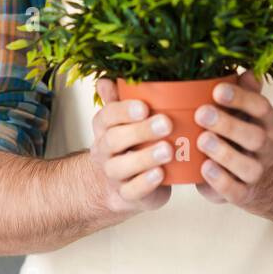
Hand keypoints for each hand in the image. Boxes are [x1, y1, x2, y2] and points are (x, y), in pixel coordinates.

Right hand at [87, 77, 172, 214]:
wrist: (121, 184)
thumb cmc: (130, 144)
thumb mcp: (124, 120)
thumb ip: (119, 100)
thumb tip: (105, 78)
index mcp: (104, 127)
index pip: (107, 116)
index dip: (124, 111)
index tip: (145, 106)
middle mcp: (104, 150)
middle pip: (114, 140)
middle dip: (140, 131)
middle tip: (166, 123)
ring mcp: (113, 174)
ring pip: (122, 167)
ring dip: (146, 157)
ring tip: (168, 149)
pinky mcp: (126, 195)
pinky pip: (132, 191)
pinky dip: (146, 183)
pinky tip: (161, 174)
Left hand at [194, 70, 272, 206]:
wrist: (262, 179)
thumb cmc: (244, 134)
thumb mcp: (248, 112)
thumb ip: (247, 92)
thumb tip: (247, 71)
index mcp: (270, 123)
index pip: (261, 108)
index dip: (241, 98)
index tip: (217, 89)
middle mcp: (267, 148)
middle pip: (255, 137)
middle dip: (229, 124)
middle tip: (202, 113)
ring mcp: (257, 173)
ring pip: (248, 167)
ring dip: (225, 153)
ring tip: (202, 140)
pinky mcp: (244, 194)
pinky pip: (235, 191)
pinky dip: (221, 181)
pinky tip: (204, 168)